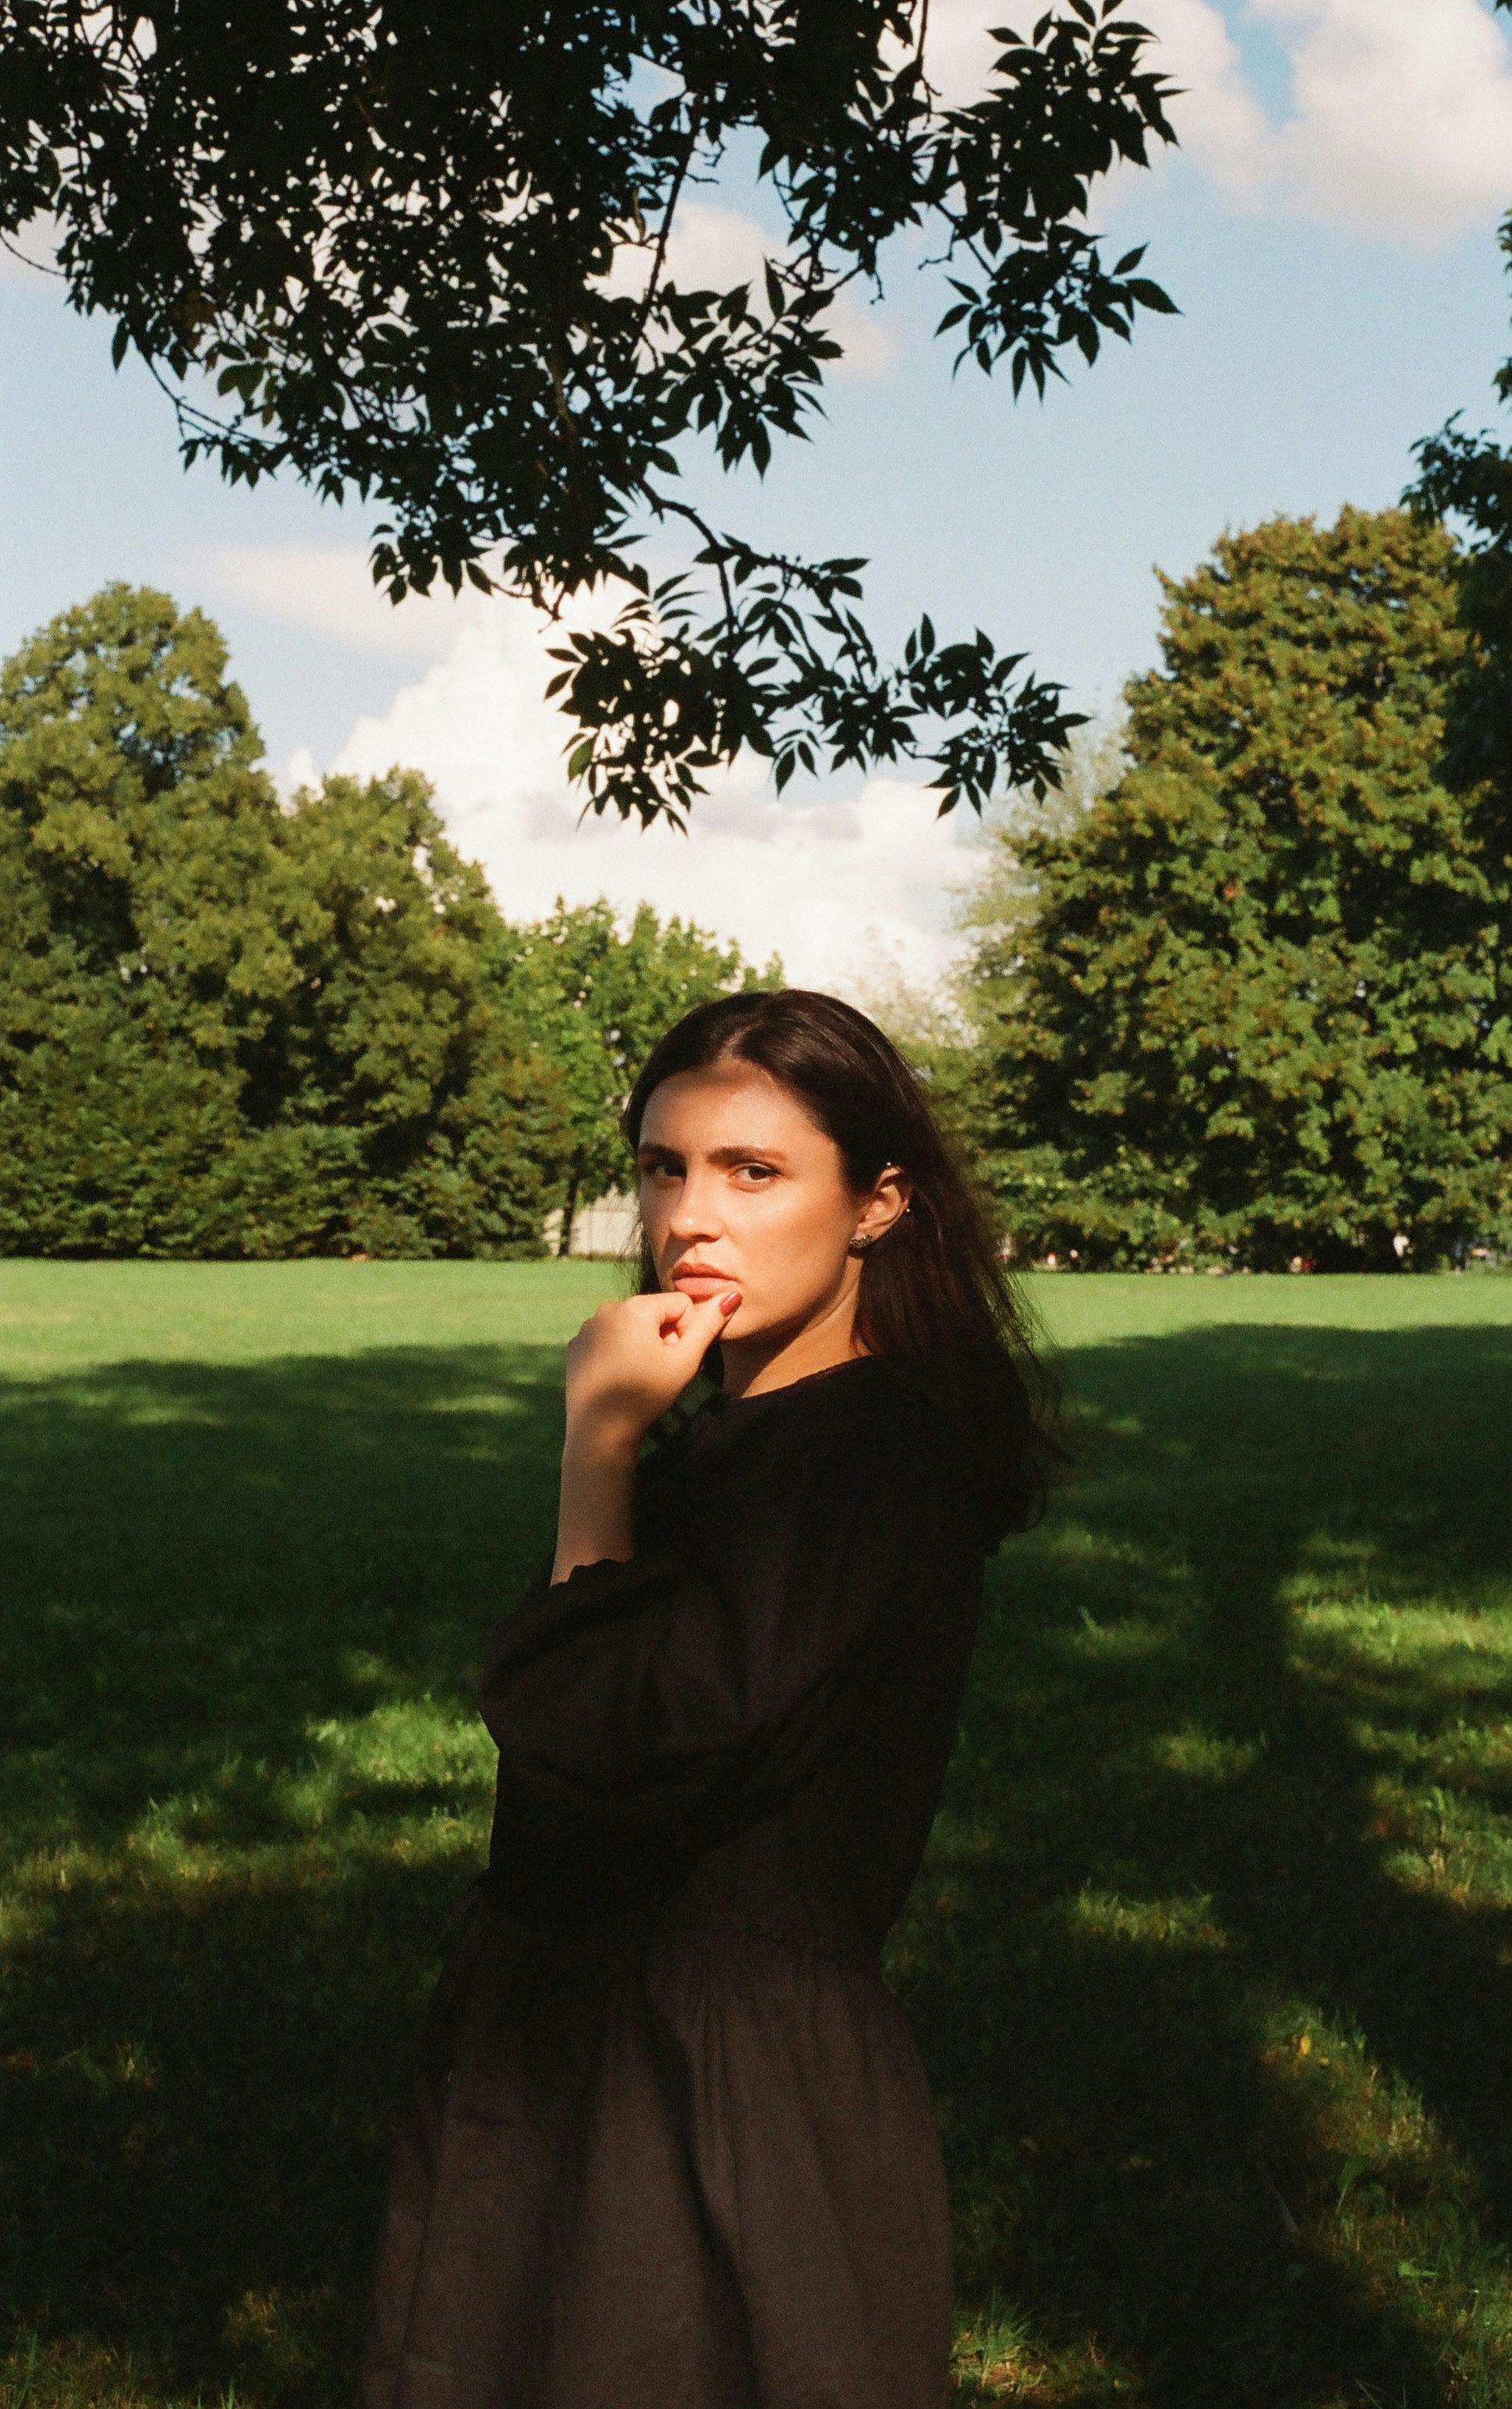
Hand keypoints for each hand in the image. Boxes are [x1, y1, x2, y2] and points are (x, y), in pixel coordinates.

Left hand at [562, 1287, 740, 1450]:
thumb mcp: (685, 1361)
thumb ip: (708, 1326)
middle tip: (661, 1370)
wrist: (599, 1429)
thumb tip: (731, 1295)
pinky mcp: (576, 1345)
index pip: (680, 1304)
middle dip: (664, 1337)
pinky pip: (608, 1337)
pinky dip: (618, 1351)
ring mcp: (588, 1326)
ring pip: (631, 1325)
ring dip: (642, 1344)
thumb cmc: (646, 1394)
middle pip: (654, 1313)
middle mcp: (608, 1308)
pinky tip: (618, 1377)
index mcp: (635, 1307)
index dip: (687, 1332)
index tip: (676, 1359)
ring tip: (640, 1375)